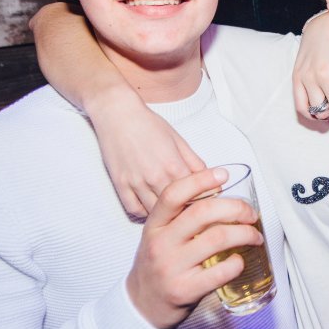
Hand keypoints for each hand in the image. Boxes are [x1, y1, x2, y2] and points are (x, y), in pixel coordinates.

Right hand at [87, 89, 205, 216]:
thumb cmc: (148, 124)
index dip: (204, 198)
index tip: (207, 199)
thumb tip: (210, 177)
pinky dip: (145, 213)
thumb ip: (194, 161)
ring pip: (156, 212)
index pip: (197, 193)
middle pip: (178, 207)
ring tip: (173, 210)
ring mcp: (136, 183)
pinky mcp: (120, 185)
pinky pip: (134, 210)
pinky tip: (152, 207)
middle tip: (191, 208)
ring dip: (166, 214)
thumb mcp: (178, 140)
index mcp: (173, 165)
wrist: (118, 114)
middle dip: (187, 209)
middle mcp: (155, 177)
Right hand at [126, 168, 263, 328]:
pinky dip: (236, 264)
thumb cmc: (159, 265)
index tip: (223, 175)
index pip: (174, 194)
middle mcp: (161, 243)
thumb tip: (219, 194)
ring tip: (254, 236)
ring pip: (217, 239)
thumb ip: (181, 218)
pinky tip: (240, 261)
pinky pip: (219, 272)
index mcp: (154, 225)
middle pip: (203, 213)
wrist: (141, 305)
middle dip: (236, 208)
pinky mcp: (184, 290)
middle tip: (251, 214)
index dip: (200, 180)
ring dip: (245, 234)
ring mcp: (171, 267)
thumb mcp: (160, 236)